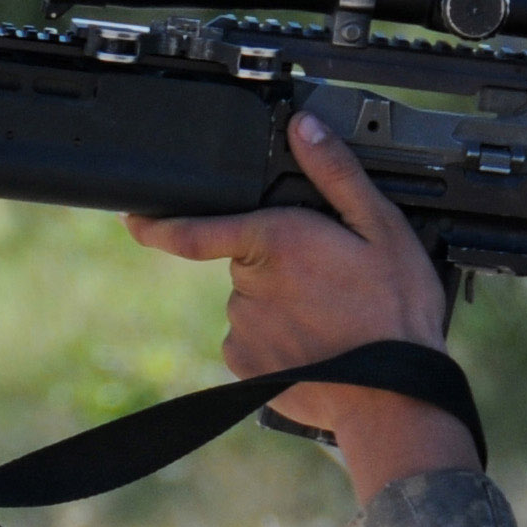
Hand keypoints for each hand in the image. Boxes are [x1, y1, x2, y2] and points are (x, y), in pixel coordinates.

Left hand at [128, 111, 480, 502]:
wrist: (394, 397)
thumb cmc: (394, 312)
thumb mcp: (383, 229)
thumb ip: (337, 174)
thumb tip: (304, 128)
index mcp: (274, 240)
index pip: (194, 231)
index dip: (157, 224)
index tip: (132, 221)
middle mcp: (248, 284)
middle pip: (247, 263)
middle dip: (276, 266)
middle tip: (328, 283)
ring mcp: (243, 328)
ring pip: (250, 304)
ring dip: (279, 306)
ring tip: (330, 319)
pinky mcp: (246, 366)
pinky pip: (250, 343)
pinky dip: (275, 342)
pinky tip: (313, 346)